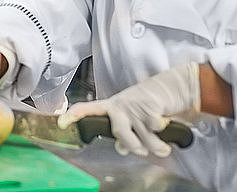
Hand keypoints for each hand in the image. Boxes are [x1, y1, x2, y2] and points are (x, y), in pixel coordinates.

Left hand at [58, 63, 199, 157]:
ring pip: (142, 138)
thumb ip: (125, 132)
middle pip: (120, 134)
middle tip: (143, 149)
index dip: (73, 115)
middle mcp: (120, 105)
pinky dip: (164, 134)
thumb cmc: (151, 103)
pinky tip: (166, 126)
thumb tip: (120, 149)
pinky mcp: (149, 105)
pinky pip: (155, 130)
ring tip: (160, 145)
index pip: (87, 109)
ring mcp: (134, 105)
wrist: (174, 86)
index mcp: (112, 106)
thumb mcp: (134, 117)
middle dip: (135, 147)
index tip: (62, 122)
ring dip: (155, 146)